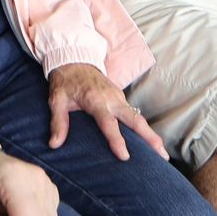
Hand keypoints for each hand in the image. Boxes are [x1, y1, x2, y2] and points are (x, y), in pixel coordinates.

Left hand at [46, 63, 167, 159]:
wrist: (74, 59)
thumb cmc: (65, 82)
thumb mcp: (57, 100)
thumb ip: (58, 122)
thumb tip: (54, 144)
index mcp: (95, 100)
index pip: (108, 123)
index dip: (117, 140)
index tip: (125, 156)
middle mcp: (111, 99)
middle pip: (135, 120)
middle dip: (149, 137)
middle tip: (161, 155)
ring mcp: (118, 97)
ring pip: (138, 117)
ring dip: (151, 134)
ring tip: (162, 154)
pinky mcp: (120, 98)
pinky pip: (134, 114)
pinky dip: (143, 128)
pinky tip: (149, 142)